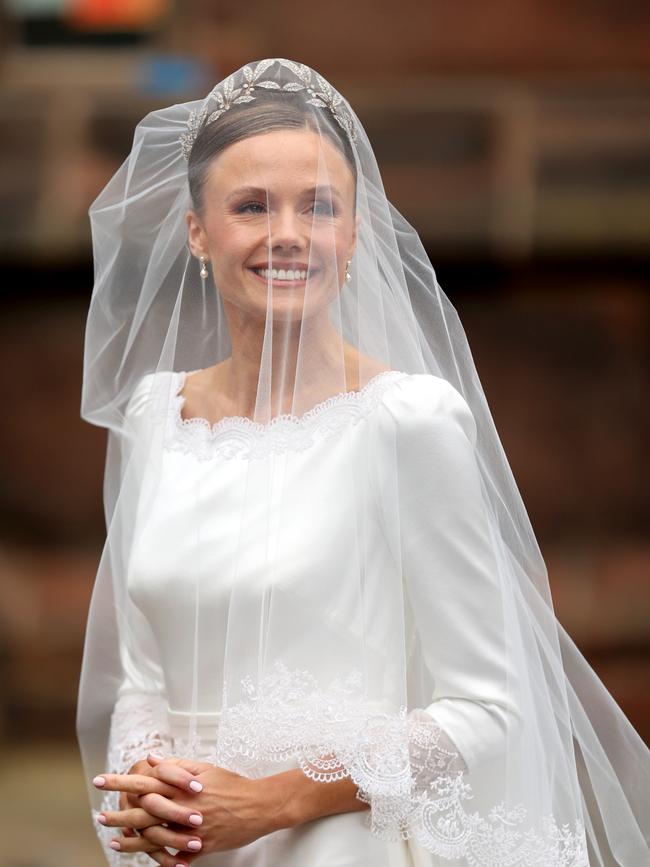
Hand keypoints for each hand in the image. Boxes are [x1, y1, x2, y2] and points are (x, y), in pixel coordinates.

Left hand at [94, 754, 284, 861]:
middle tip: (99, 815)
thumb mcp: (205, 769)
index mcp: (182, 786)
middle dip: (120, 813)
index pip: (144, 781)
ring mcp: (190, 830)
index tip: (100, 780)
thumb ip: (177, 766)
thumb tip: (152, 759)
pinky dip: (157, 857)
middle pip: (144, 812)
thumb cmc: (232, 785)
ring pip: (154, 836)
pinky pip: (174, 855)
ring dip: (131, 838)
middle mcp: (183, 808)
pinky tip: (144, 857)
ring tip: (113, 839)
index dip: (121, 781)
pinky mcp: (200, 847)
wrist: (259, 806)